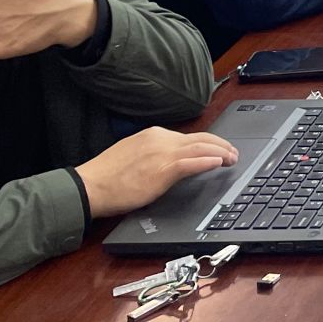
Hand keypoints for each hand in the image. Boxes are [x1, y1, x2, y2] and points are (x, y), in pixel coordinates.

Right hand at [76, 127, 238, 218]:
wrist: (89, 186)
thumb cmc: (106, 176)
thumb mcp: (133, 154)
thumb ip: (153, 153)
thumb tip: (169, 160)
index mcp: (153, 135)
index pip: (188, 136)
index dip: (208, 142)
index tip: (218, 148)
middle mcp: (160, 139)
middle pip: (200, 139)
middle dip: (220, 145)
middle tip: (232, 154)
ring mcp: (162, 153)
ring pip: (201, 148)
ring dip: (220, 153)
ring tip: (231, 159)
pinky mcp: (162, 170)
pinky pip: (191, 162)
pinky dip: (208, 161)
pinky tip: (218, 163)